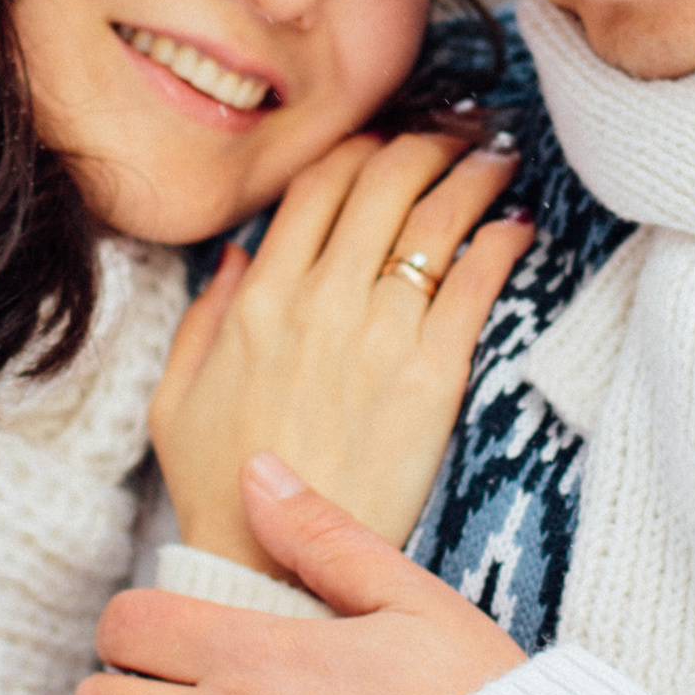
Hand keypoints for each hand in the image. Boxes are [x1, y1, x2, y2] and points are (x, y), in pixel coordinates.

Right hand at [148, 128, 532, 573]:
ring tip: (498, 156)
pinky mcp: (430, 377)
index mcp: (259, 298)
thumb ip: (205, 316)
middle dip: (427, 141)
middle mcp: (319, 302)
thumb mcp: (178, 396)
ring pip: (433, 221)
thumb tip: (236, 256)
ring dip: (472, 175)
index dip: (362, 146)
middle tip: (458, 129)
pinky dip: (499, 243)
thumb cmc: (219, 488)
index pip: (319, 184)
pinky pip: (472, 285)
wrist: (271, 565)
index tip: (389, 136)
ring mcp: (377, 335)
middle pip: (383, 183)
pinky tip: (516, 226)